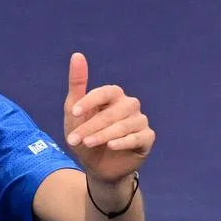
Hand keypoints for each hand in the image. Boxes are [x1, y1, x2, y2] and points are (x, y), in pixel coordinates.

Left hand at [63, 52, 154, 184]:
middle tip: (73, 139)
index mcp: (113, 96)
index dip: (90, 101)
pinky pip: (139, 137)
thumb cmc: (84, 135)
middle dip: (91, 126)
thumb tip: (77, 55)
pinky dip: (124, 141)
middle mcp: (129, 105)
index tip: (73, 112)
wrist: (95, 165)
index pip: (106, 92)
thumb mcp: (74, 113)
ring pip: (125, 125)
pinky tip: (111, 146)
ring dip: (103, 135)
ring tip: (87, 143)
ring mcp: (140, 121)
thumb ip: (77, 84)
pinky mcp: (147, 138)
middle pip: (113, 112)